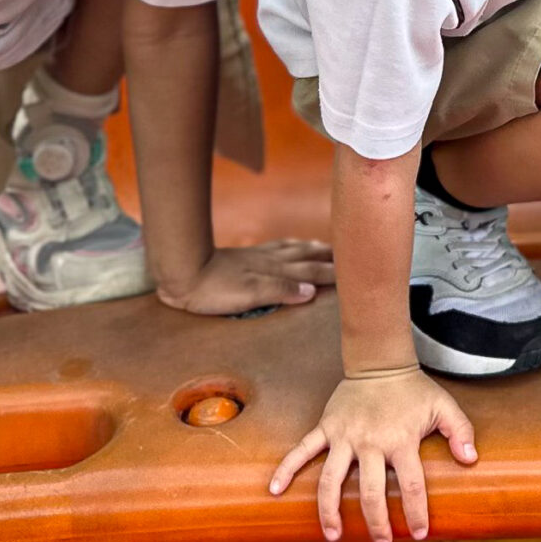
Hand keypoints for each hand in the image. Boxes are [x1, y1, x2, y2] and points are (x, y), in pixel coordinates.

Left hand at [154, 240, 334, 315]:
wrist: (184, 271)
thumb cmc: (214, 290)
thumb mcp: (249, 295)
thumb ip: (280, 291)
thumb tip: (312, 291)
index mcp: (275, 272)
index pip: (311, 272)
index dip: (333, 273)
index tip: (355, 273)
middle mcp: (271, 262)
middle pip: (306, 257)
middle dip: (329, 258)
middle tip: (351, 255)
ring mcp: (258, 257)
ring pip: (293, 250)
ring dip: (312, 249)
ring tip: (327, 248)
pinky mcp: (246, 256)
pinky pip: (277, 248)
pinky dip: (290, 246)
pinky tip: (288, 248)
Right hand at [268, 367, 476, 541]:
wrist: (380, 362)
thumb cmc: (413, 389)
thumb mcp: (444, 406)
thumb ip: (461, 431)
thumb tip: (471, 460)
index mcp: (400, 440)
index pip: (411, 484)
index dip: (416, 512)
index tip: (420, 533)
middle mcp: (370, 441)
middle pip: (369, 491)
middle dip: (376, 522)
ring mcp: (344, 436)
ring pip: (331, 479)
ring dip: (330, 511)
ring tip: (334, 535)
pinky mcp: (326, 427)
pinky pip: (302, 450)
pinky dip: (288, 469)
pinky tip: (275, 491)